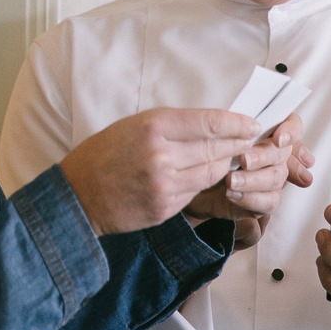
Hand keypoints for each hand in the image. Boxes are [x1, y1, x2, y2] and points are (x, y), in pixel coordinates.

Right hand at [58, 107, 259, 235]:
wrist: (79, 195)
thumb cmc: (105, 154)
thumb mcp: (135, 125)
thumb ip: (173, 125)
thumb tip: (212, 124)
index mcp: (154, 126)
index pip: (210, 122)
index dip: (236, 123)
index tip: (251, 123)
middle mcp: (162, 155)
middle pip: (217, 148)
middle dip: (237, 144)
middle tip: (250, 140)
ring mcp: (165, 184)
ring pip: (212, 173)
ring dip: (226, 164)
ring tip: (234, 157)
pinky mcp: (166, 207)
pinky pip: (196, 191)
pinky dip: (205, 182)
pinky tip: (209, 175)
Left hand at [184, 113, 314, 249]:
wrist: (189, 183)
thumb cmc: (203, 152)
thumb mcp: (213, 133)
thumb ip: (232, 127)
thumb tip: (247, 124)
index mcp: (267, 130)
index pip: (292, 125)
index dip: (290, 131)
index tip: (278, 139)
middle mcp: (274, 154)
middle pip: (283, 153)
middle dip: (264, 156)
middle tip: (243, 160)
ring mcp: (271, 177)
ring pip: (276, 178)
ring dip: (253, 179)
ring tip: (230, 180)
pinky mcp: (264, 199)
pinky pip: (268, 201)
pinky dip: (250, 198)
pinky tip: (232, 195)